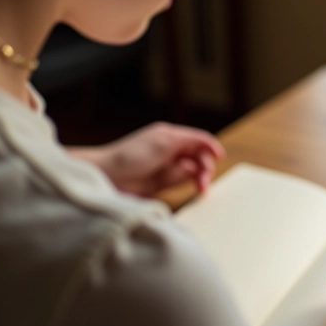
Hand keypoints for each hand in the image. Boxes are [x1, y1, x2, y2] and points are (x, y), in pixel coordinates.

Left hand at [72, 122, 224, 196]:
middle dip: (205, 167)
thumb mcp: (163, 143)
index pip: (197, 139)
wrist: (106, 176)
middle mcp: (170, 150)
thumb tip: (205, 153)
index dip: (210, 147)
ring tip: (200, 189)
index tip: (219, 157)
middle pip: (198, 156)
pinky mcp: (161, 183)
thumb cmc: (130, 155)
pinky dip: (190, 184)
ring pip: (192, 171)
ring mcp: (166, 167)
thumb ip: (188, 143)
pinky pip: (182, 182)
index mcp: (170, 136)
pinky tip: (194, 190)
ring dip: (199, 178)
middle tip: (204, 181)